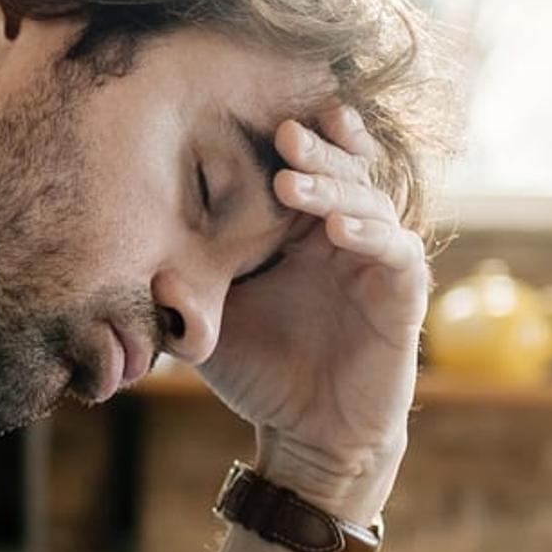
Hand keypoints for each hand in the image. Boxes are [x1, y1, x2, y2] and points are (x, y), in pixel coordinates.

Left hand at [192, 106, 427, 521]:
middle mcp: (344, 235)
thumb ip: (181, 297)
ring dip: (334, 188)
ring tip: (293, 181)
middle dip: (315, 149)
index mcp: (301, 230)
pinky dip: (370, 234)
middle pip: (342, 171)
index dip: (297, 139)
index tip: (264, 114)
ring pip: (368, 202)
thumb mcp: (209, 329)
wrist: (305, 438)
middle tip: (284, 132)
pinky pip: (395, 252)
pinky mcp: (403, 295)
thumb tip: (149, 271)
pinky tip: (337, 228)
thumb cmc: (259, 374)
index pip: (307, 167)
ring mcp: (377, 261)